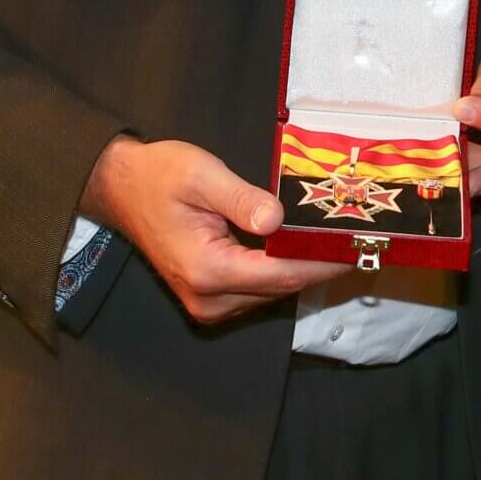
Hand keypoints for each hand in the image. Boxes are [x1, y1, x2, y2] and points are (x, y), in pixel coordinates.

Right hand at [79, 136, 341, 324]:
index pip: (282, 274)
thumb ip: (241, 199)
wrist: (121, 188)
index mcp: (208, 270)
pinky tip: (302, 246)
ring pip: (272, 291)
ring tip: (336, 239)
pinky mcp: (209, 298)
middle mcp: (209, 298)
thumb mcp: (201, 176)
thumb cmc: (159, 176)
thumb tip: (278, 219)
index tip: (356, 248)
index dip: (322, 262)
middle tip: (358, 238)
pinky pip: (257, 289)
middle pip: (281, 286)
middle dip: (319, 264)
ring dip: (302, 267)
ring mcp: (207, 304)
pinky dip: (281, 269)